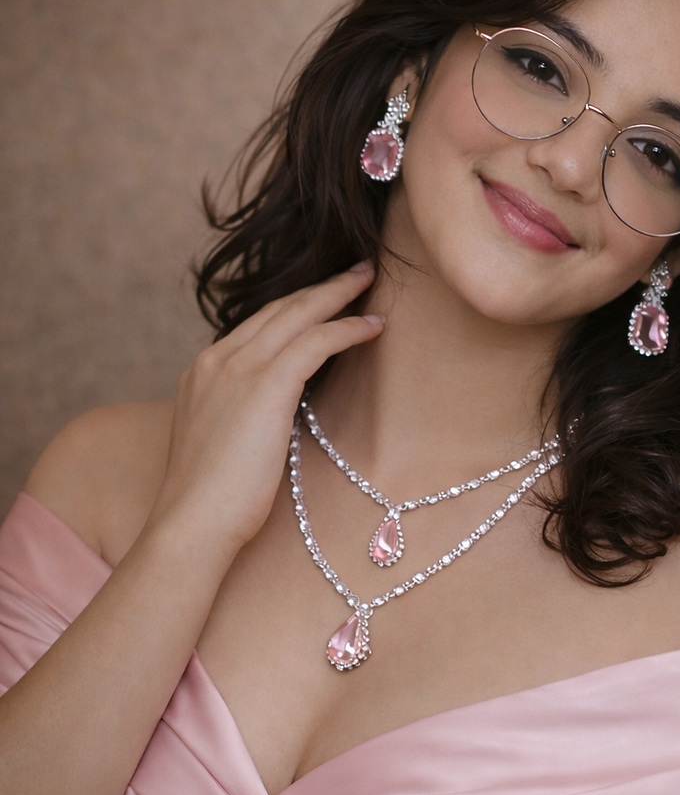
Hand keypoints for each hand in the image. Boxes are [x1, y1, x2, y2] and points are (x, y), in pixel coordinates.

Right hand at [147, 263, 383, 553]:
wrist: (191, 524)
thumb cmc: (212, 500)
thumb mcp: (223, 440)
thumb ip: (244, 412)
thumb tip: (277, 409)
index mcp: (204, 370)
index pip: (257, 324)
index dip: (295, 306)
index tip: (322, 296)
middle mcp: (217, 358)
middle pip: (279, 307)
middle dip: (320, 287)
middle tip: (355, 270)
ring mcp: (238, 366)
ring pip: (299, 313)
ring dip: (339, 294)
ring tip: (369, 280)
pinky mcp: (266, 383)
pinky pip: (317, 340)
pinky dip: (347, 328)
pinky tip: (373, 325)